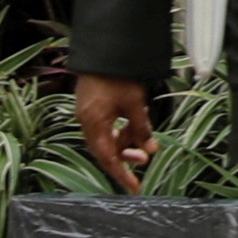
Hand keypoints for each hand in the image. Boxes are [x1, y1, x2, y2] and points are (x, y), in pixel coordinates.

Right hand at [73, 76, 157, 195]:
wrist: (105, 50)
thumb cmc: (118, 75)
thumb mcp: (135, 104)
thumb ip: (141, 129)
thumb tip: (150, 150)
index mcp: (93, 124)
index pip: (107, 158)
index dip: (121, 174)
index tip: (134, 187)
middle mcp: (86, 121)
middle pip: (104, 149)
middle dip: (125, 156)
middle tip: (144, 160)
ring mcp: (87, 113)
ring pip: (106, 138)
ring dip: (125, 142)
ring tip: (144, 140)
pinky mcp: (92, 105)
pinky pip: (105, 126)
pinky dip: (120, 130)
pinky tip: (134, 125)